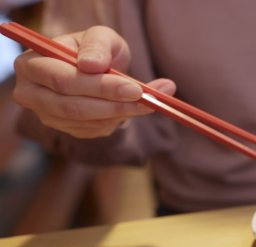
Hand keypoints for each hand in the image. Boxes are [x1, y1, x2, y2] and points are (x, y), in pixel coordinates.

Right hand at [12, 26, 175, 137]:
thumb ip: (97, 45)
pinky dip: (120, 119)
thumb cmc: (95, 48)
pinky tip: (133, 106)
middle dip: (115, 105)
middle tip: (148, 99)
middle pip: (73, 107)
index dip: (99, 87)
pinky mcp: (68, 129)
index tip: (134, 88)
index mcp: (31, 65)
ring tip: (152, 101)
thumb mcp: (99, 36)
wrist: (97, 66)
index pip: (63, 80)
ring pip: (88, 121)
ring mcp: (48, 115)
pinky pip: (97, 129)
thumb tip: (91, 64)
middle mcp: (31, 94)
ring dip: (123, 113)